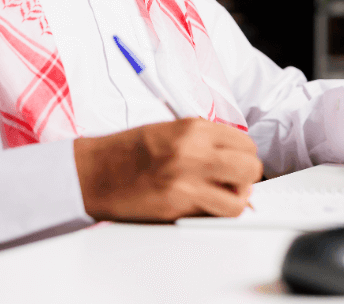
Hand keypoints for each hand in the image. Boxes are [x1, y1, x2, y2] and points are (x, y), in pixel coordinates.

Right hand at [73, 118, 262, 221]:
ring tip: (219, 198)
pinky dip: (216, 215)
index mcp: (193, 128)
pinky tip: (203, 208)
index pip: (244, 142)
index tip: (234, 164)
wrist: (93, 172)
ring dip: (235, 200)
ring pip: (241, 196)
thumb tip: (233, 159)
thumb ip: (203, 142)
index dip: (243, 157)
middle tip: (233, 182)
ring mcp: (187, 179)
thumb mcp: (169, 131)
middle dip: (246, 177)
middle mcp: (194, 150)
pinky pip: (216, 214)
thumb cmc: (126, 153)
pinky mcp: (177, 205)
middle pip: (250, 166)